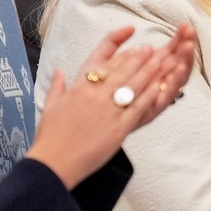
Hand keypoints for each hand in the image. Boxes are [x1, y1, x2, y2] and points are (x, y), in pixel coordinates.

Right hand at [28, 24, 195, 188]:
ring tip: (161, 61)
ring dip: (149, 72)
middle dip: (140, 59)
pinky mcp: (118, 128)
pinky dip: (150, 96)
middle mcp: (96, 96)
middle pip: (123, 72)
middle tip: (152, 50)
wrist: (55, 161)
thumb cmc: (51, 136)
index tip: (132, 48)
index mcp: (79, 88)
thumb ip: (56, 86)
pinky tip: (159, 87)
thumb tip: (58, 72)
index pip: (105, 66)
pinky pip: (137, 108)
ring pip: (133, 86)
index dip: (122, 56)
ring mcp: (109, 111)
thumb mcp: (50, 106)